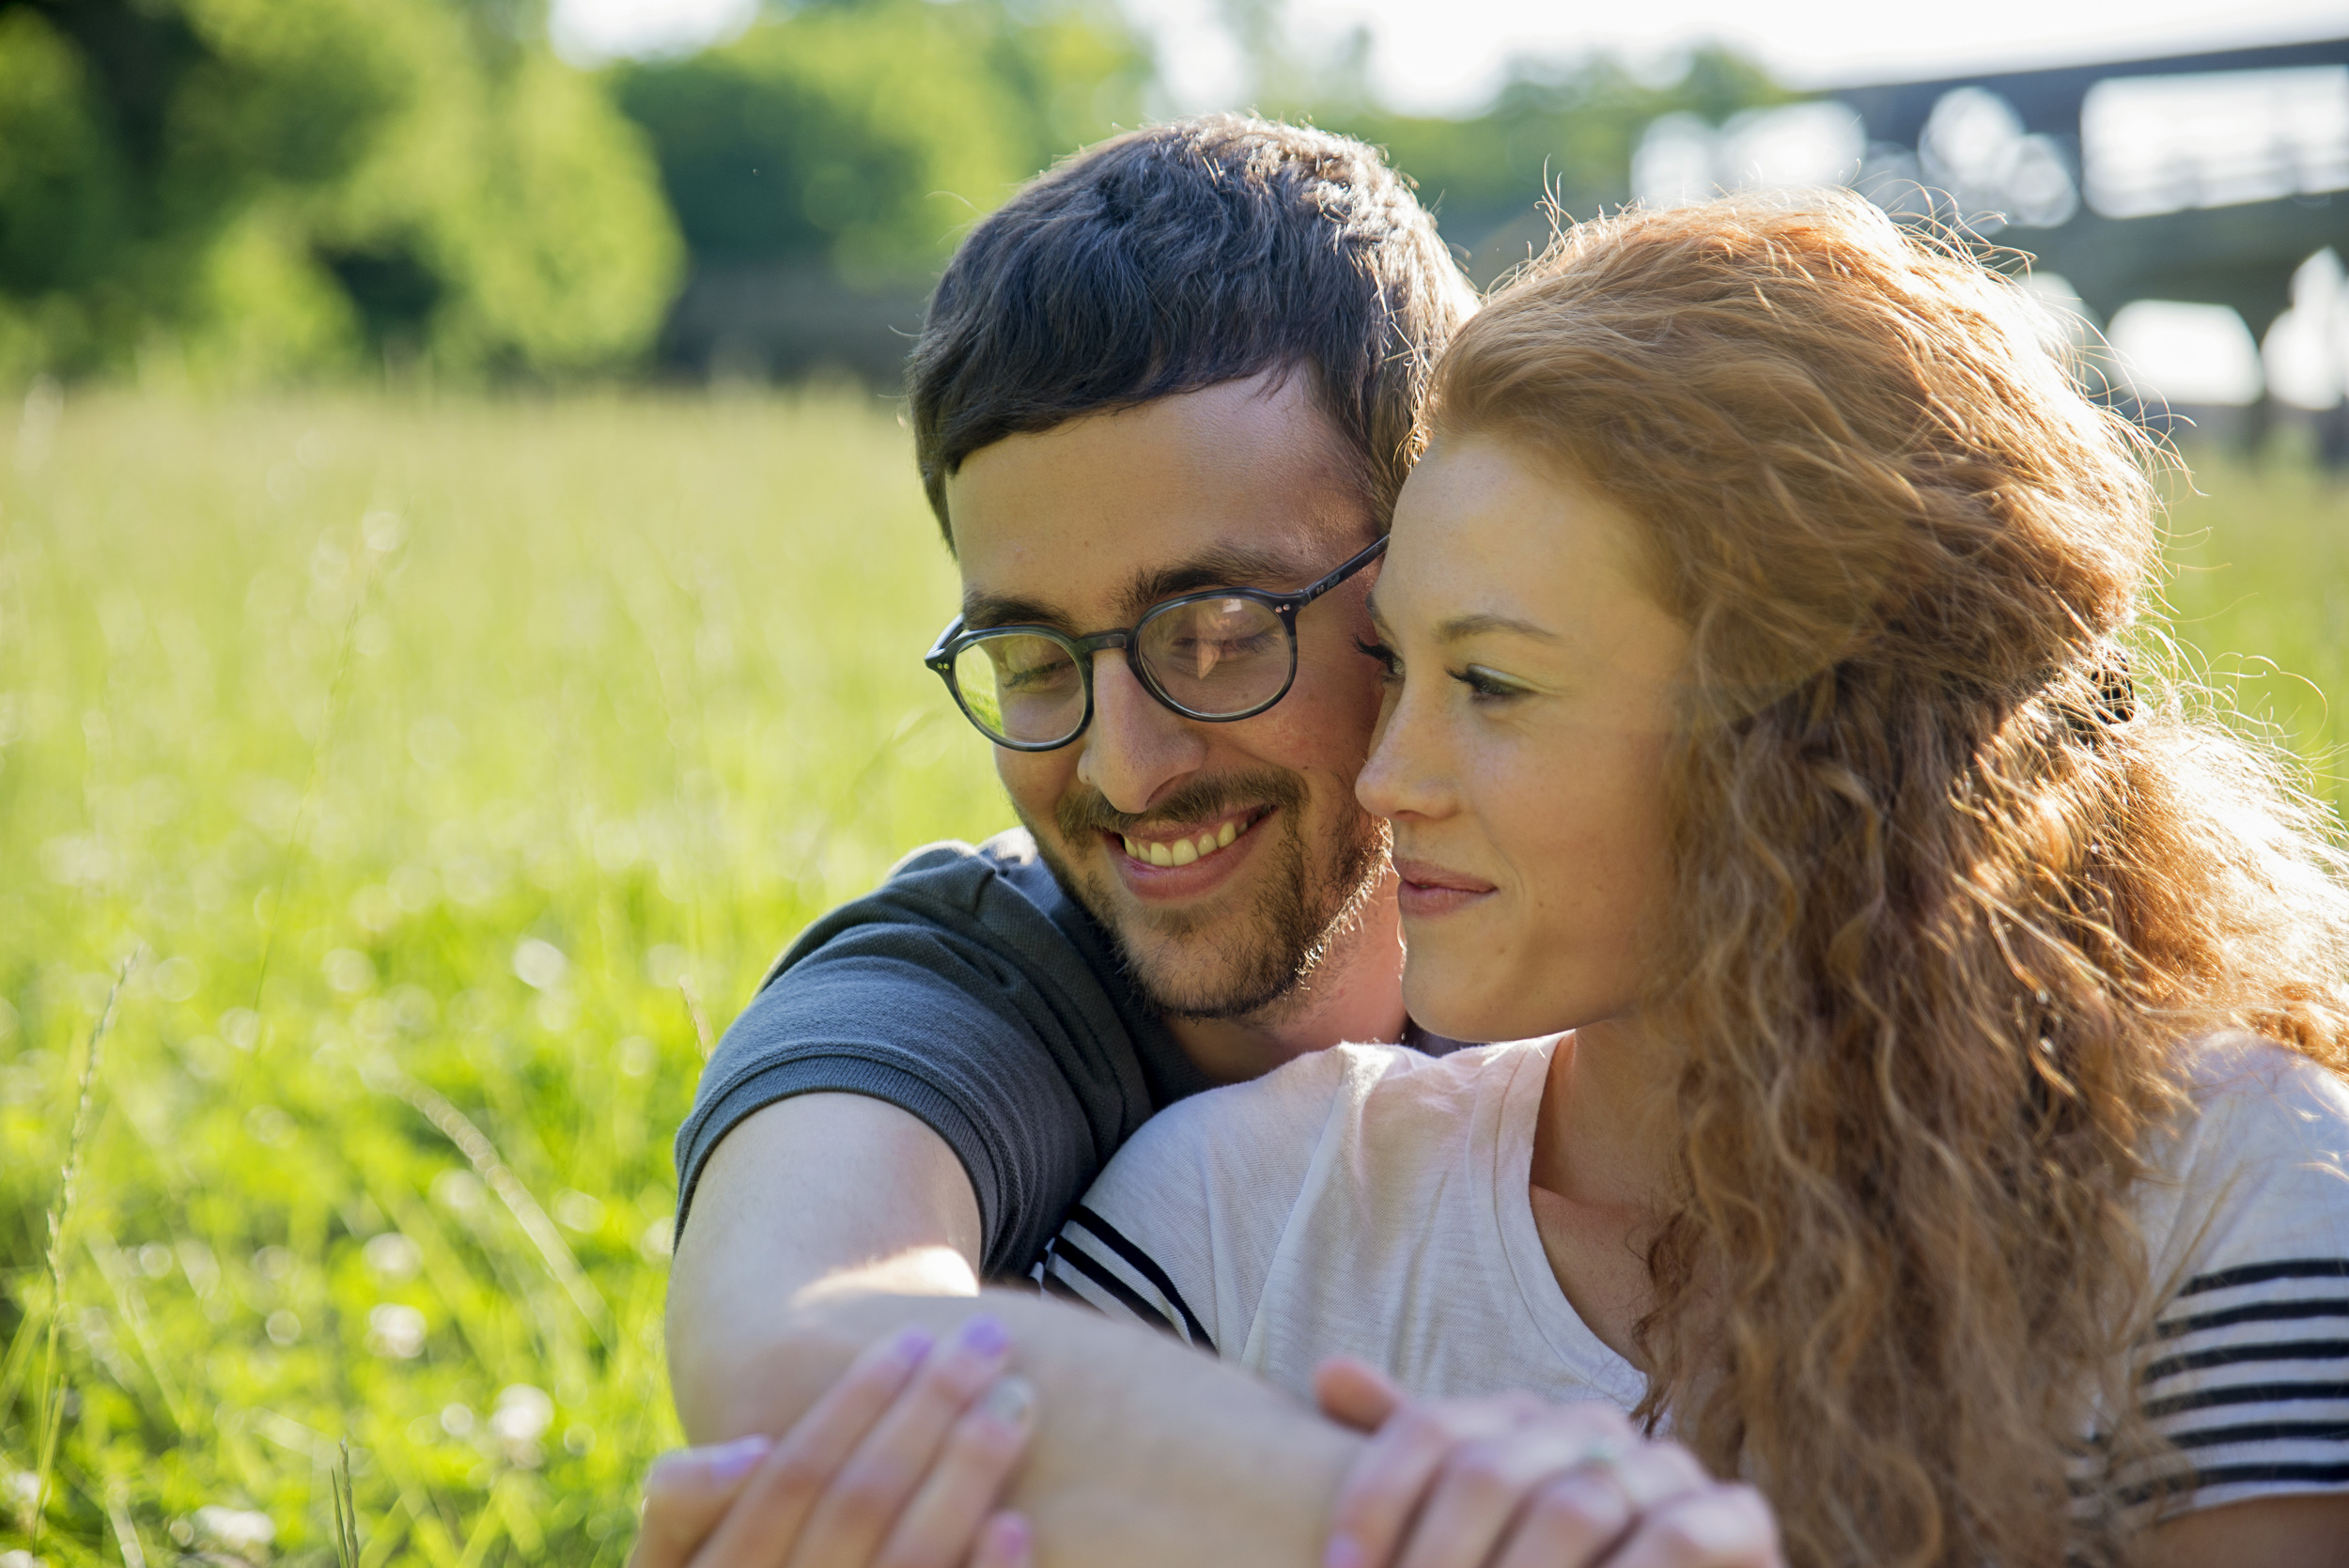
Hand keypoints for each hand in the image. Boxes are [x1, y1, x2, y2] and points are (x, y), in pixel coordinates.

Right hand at [631, 1316, 1036, 1567]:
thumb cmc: (743, 1559)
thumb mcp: (674, 1546)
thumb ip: (686, 1499)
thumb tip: (756, 1447)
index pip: (789, 1475)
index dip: (853, 1403)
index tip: (914, 1336)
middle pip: (858, 1504)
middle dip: (927, 1411)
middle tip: (987, 1340)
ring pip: (908, 1558)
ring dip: (967, 1473)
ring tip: (1017, 1398)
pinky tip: (1015, 1523)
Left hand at [1314, 1357, 1780, 1567]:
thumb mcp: (1469, 1537)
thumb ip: (1407, 1466)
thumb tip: (1330, 1371)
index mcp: (1526, 1423)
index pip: (1434, 1431)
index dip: (1376, 1498)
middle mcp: (1596, 1431)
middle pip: (1494, 1471)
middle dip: (1437, 1559)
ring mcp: (1670, 1472)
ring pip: (1574, 1507)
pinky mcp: (1740, 1521)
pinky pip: (1678, 1537)